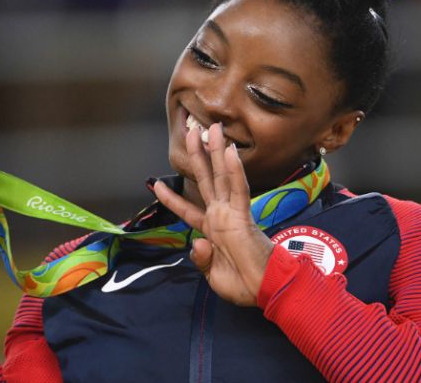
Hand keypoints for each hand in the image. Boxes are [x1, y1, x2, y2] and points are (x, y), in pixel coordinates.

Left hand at [153, 123, 273, 305]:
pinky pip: (239, 190)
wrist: (264, 291)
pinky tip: (231, 152)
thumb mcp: (212, 275)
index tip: (156, 184)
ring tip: (211, 128)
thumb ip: (201, 259)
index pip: (187, 210)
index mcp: (211, 231)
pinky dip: (235, 171)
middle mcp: (220, 217)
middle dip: (197, 155)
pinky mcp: (243, 216)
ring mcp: (231, 214)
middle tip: (192, 131)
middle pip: (206, 179)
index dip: (171, 198)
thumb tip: (198, 244)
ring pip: (221, 176)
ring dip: (216, 152)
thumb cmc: (243, 285)